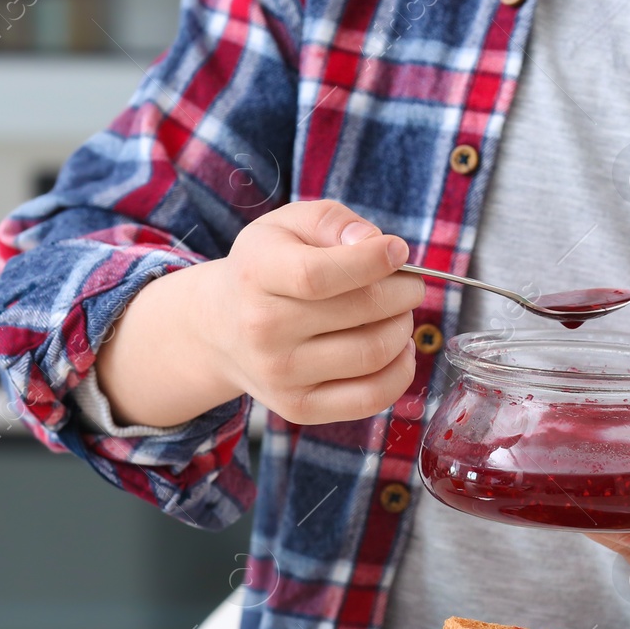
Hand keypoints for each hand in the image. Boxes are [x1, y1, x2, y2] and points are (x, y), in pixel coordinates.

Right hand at [98, 201, 423, 426]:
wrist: (221, 329)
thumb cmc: (268, 269)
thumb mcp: (286, 226)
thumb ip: (331, 221)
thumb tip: (373, 241)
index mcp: (257, 275)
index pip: (317, 275)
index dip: (370, 262)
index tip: (398, 251)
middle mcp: (262, 329)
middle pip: (359, 312)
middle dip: (402, 292)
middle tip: (408, 284)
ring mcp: (280, 375)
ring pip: (373, 353)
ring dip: (403, 327)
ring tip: (398, 313)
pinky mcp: (299, 408)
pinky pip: (371, 398)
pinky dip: (401, 371)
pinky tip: (397, 347)